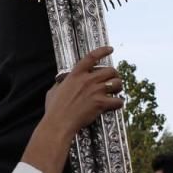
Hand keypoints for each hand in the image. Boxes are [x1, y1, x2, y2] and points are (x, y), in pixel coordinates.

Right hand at [23, 47, 123, 172]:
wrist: (58, 123)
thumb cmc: (54, 109)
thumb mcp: (53, 91)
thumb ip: (60, 84)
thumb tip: (60, 83)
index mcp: (76, 75)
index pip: (92, 57)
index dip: (103, 51)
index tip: (110, 49)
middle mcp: (87, 80)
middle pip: (110, 70)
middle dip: (114, 75)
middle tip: (113, 81)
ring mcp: (95, 91)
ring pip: (117, 83)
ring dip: (119, 87)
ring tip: (116, 91)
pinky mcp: (100, 104)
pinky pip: (118, 100)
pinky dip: (119, 103)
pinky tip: (115, 105)